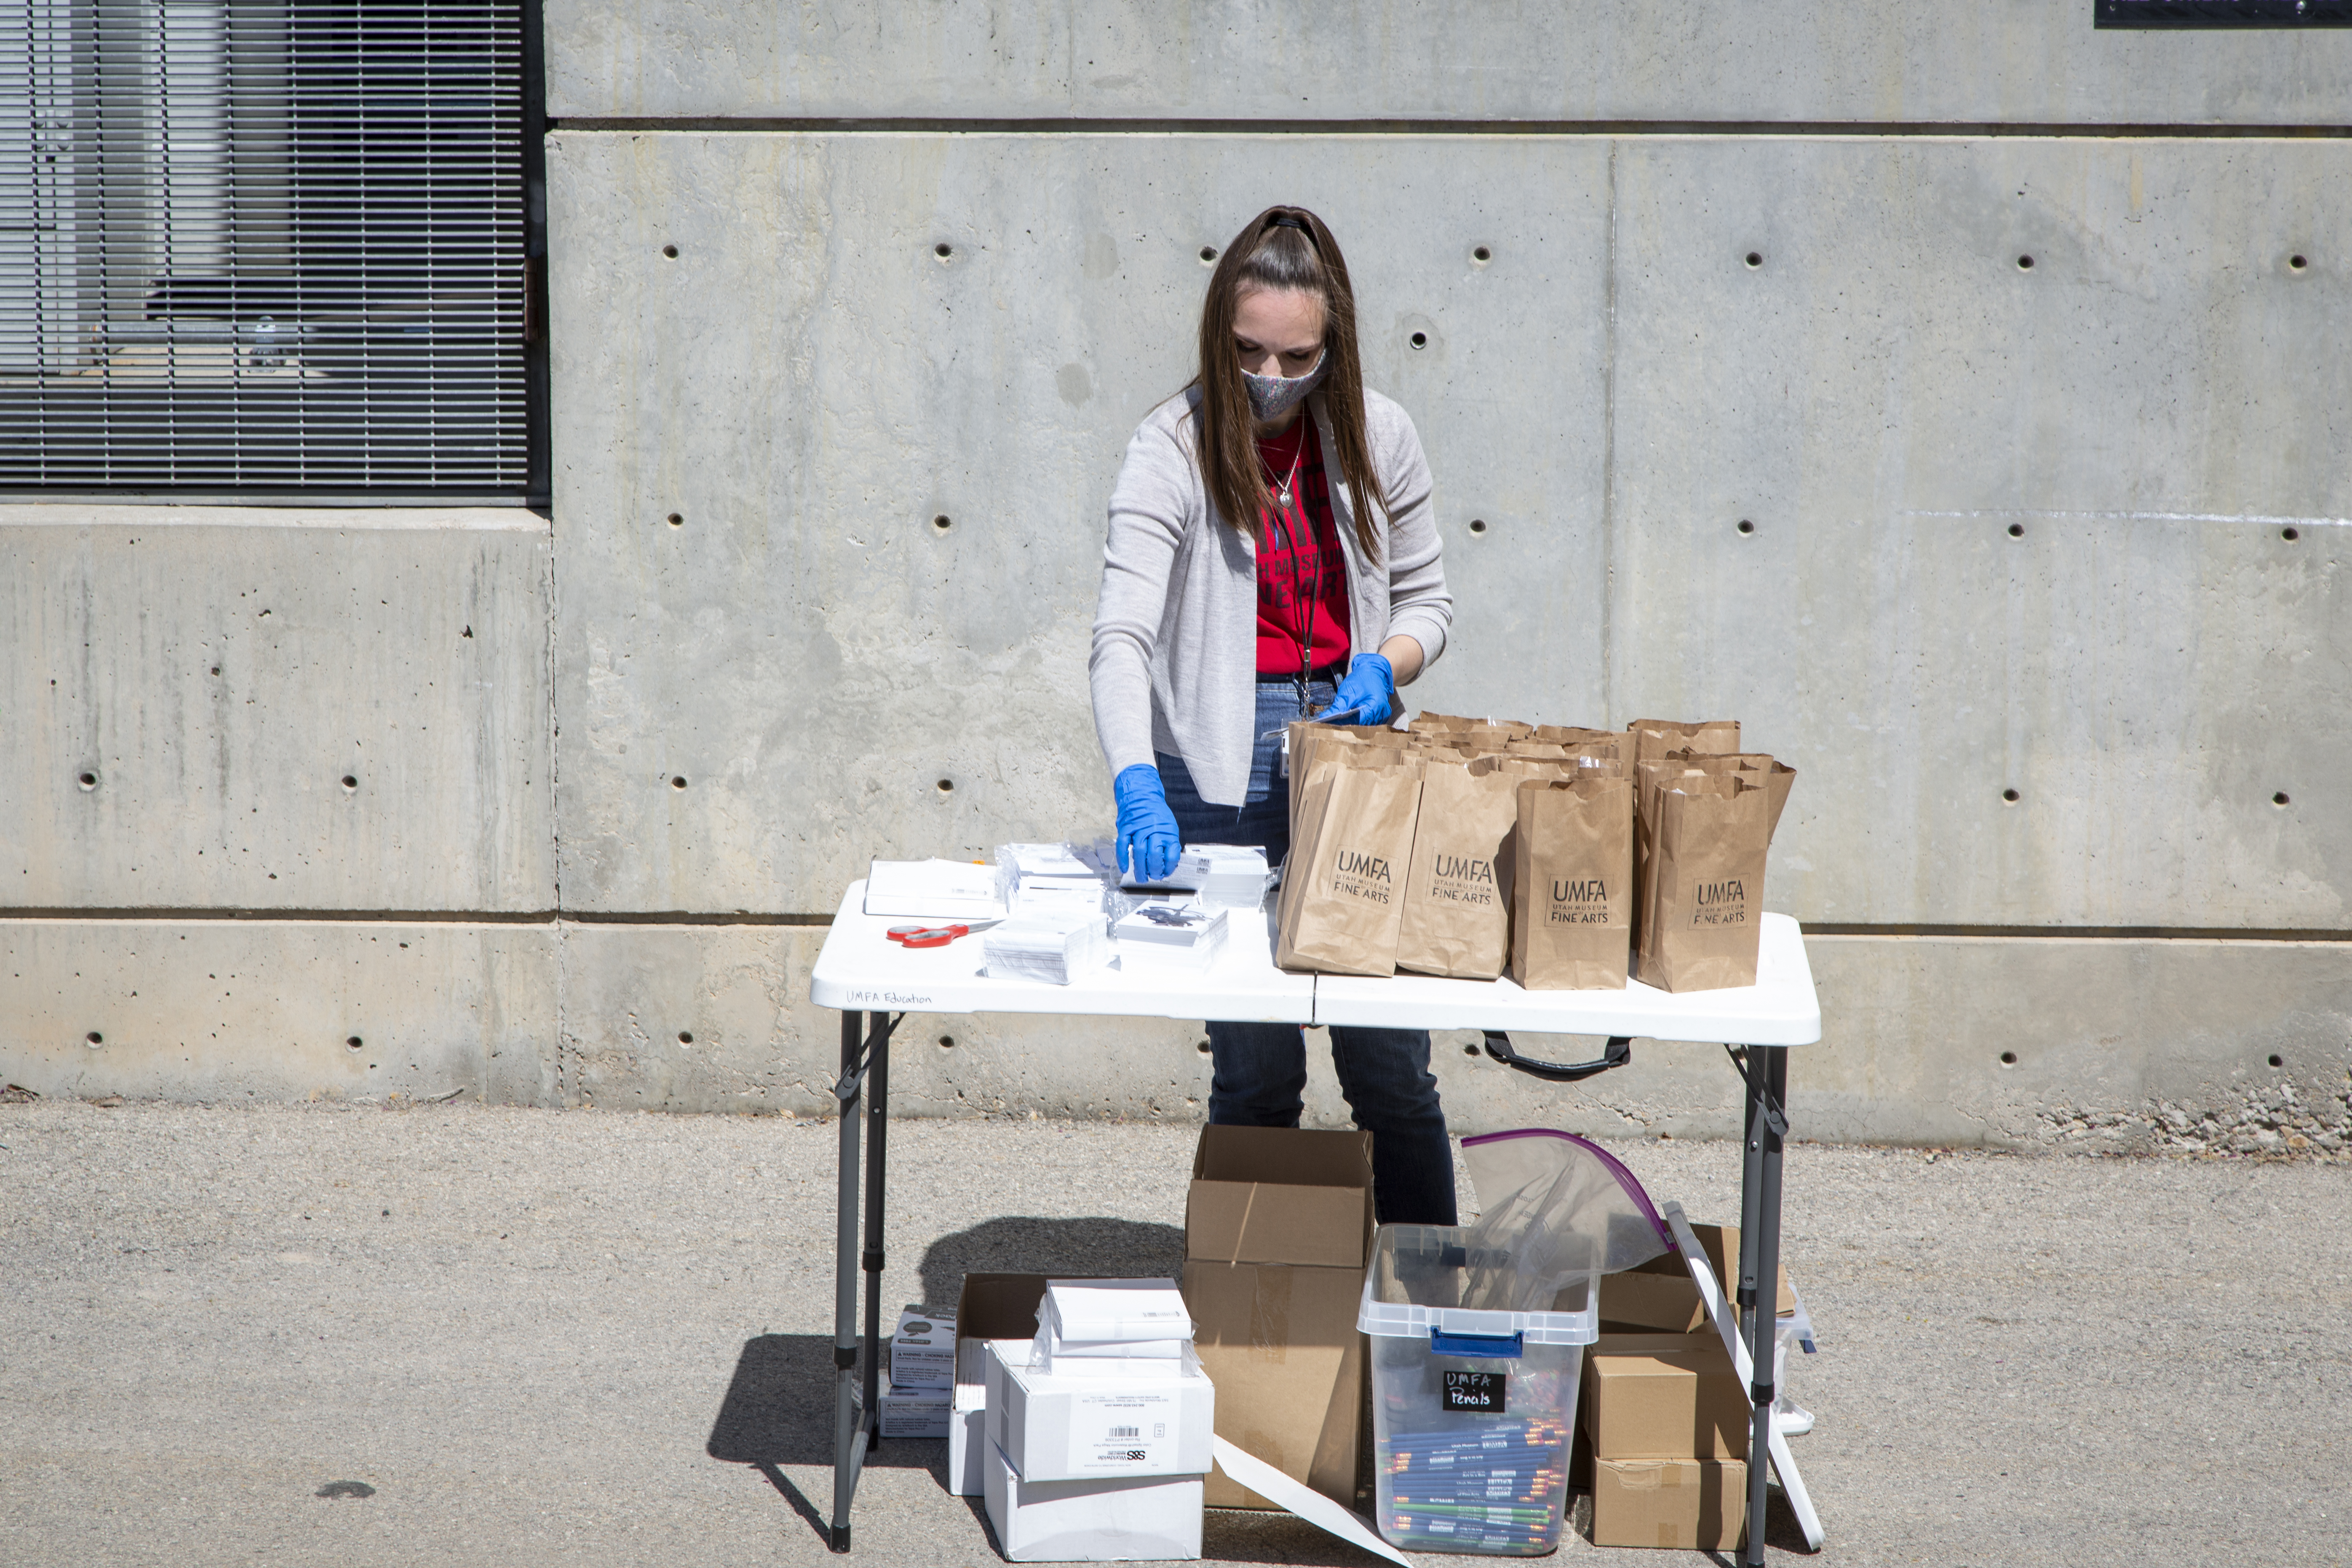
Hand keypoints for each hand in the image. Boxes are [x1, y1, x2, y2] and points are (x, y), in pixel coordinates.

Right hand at [1112, 765, 1181, 881]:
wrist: (1140, 793)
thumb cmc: (1155, 811)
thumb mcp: (1168, 825)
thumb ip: (1168, 842)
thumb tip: (1168, 864)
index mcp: (1167, 830)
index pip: (1171, 854)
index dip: (1169, 867)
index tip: (1166, 873)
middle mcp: (1153, 829)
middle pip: (1154, 855)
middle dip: (1154, 870)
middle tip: (1153, 877)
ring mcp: (1138, 828)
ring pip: (1139, 852)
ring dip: (1139, 868)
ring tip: (1141, 878)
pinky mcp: (1126, 827)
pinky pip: (1123, 845)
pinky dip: (1123, 858)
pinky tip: (1125, 868)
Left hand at [1328, 653, 1395, 725]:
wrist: (1374, 671)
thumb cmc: (1362, 679)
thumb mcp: (1348, 691)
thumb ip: (1338, 706)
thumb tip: (1324, 717)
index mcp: (1375, 706)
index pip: (1357, 722)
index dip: (1342, 724)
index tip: (1329, 724)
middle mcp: (1381, 713)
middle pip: (1361, 726)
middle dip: (1347, 725)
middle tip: (1332, 723)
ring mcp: (1383, 715)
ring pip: (1364, 726)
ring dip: (1353, 724)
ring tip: (1340, 721)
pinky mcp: (1382, 715)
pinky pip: (1368, 723)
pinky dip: (1359, 721)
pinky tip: (1350, 718)